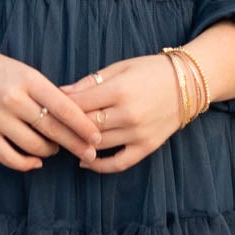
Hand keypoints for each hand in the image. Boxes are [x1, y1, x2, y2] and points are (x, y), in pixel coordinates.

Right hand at [0, 44, 102, 172]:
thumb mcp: (24, 71)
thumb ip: (46, 92)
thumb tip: (74, 118)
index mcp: (28, 80)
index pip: (64, 107)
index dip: (83, 125)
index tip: (97, 137)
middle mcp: (13, 99)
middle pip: (52, 129)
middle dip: (75, 144)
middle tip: (89, 153)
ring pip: (33, 145)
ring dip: (50, 151)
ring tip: (56, 149)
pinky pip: (8, 156)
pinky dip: (25, 163)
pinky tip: (36, 162)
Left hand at [58, 54, 188, 173]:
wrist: (189, 83)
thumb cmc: (151, 70)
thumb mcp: (120, 67)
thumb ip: (90, 82)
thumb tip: (61, 92)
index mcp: (120, 90)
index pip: (78, 104)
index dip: (58, 107)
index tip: (45, 107)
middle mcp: (129, 114)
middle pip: (85, 126)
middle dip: (64, 126)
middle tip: (48, 126)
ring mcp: (138, 133)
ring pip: (96, 145)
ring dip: (77, 144)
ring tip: (63, 140)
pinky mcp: (147, 146)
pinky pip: (119, 163)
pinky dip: (99, 166)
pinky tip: (85, 161)